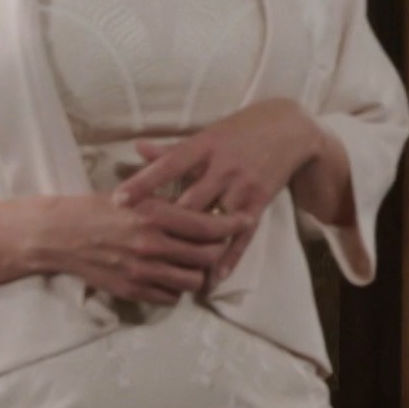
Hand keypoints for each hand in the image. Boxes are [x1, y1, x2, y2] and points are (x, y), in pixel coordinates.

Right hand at [30, 194, 253, 304]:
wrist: (61, 234)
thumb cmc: (99, 208)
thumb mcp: (136, 194)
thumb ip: (168, 201)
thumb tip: (203, 200)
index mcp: (155, 214)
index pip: (208, 225)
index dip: (232, 224)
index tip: (244, 220)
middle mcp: (152, 244)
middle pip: (207, 256)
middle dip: (218, 251)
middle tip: (218, 245)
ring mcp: (142, 270)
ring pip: (192, 281)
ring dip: (198, 273)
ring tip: (194, 263)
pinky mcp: (132, 289)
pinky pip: (169, 297)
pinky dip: (175, 289)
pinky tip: (171, 276)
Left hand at [114, 99, 325, 283]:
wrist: (290, 130)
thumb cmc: (241, 130)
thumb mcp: (208, 134)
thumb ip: (172, 149)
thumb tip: (136, 148)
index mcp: (205, 145)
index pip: (169, 165)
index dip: (143, 182)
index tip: (118, 200)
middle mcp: (223, 167)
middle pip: (188, 201)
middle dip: (163, 224)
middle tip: (137, 245)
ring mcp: (242, 187)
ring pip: (212, 223)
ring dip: (192, 248)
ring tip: (169, 271)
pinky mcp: (259, 203)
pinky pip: (242, 236)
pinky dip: (228, 258)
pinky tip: (214, 278)